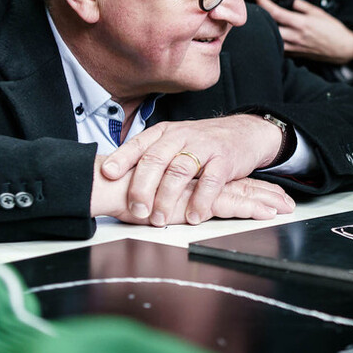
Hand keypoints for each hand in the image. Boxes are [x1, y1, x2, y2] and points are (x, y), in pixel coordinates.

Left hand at [99, 115, 285, 226]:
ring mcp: (204, 146)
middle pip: (156, 159)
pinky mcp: (225, 159)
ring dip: (167, 198)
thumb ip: (152, 155)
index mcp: (165, 133)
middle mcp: (182, 136)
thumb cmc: (204, 142)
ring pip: (179, 171)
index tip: (107, 175)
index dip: (122, 159)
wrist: (245, 132)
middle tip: (136, 211)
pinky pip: (210, 181)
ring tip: (159, 219)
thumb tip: (116, 178)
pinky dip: (200, 201)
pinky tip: (194, 216)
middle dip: (142, 188)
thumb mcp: (175, 141)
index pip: (139, 144)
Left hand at [254, 0, 352, 63]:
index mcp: (301, 23)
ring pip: (272, 38)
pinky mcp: (295, 54)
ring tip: (262, 20)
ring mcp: (294, 47)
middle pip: (269, 26)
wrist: (343, 48)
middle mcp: (296, 36)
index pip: (276, 12)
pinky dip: (273, 40)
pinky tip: (272, 33)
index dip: (263, 2)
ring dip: (264, 28)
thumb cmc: (333, 30)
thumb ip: (302, 6)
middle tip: (256, 7)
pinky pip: (279, 47)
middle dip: (260, 15)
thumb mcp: (319, 12)